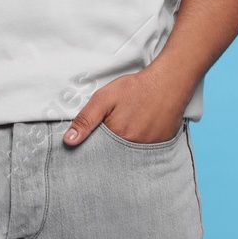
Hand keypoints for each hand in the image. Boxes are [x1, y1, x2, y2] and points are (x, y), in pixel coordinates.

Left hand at [62, 65, 193, 145]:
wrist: (169, 82)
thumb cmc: (136, 89)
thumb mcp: (104, 98)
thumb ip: (86, 119)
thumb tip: (68, 141)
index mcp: (118, 137)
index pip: (99, 152)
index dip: (95, 146)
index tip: (95, 139)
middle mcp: (135, 148)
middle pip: (115, 155)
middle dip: (110, 148)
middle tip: (117, 126)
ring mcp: (151, 148)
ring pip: (131, 154)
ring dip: (126, 147)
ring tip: (130, 126)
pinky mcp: (163, 146)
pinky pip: (147, 152)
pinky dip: (142, 144)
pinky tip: (142, 129)